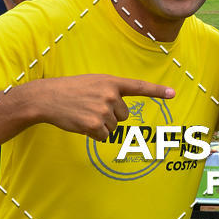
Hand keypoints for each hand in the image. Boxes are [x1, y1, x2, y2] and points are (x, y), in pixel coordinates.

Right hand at [38, 75, 174, 141]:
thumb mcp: (92, 83)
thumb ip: (110, 92)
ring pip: (113, 127)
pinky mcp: (95, 125)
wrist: (46, 97)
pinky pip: (104, 136)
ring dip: (100, 125)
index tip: (172, 94)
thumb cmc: (70, 90)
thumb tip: (121, 114)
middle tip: (90, 108)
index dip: (157, 91)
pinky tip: (81, 123)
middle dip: (110, 116)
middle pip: (124, 116)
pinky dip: (94, 134)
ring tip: (83, 113)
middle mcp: (110, 95)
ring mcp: (103, 110)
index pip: (138, 87)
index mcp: (110, 82)